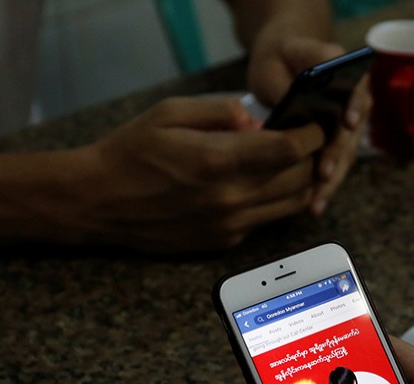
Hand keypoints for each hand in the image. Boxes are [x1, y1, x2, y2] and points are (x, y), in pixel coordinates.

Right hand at [74, 96, 324, 252]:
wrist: (99, 202)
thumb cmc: (131, 152)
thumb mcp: (170, 112)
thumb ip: (221, 111)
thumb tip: (258, 121)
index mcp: (219, 161)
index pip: (290, 149)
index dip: (311, 133)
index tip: (314, 123)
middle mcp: (231, 199)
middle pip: (301, 179)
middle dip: (312, 156)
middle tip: (305, 140)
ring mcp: (231, 225)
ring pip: (293, 204)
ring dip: (301, 182)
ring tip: (291, 163)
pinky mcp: (226, 241)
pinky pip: (268, 220)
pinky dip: (276, 201)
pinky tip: (260, 184)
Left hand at [247, 35, 372, 214]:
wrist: (284, 65)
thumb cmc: (283, 58)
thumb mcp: (284, 53)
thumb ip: (295, 74)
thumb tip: (296, 100)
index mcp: (350, 75)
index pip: (356, 92)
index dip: (354, 108)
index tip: (348, 122)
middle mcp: (356, 104)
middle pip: (350, 134)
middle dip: (336, 156)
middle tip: (323, 175)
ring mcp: (349, 130)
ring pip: (343, 158)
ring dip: (331, 183)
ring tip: (316, 204)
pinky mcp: (337, 148)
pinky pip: (333, 169)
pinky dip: (323, 189)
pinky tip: (313, 207)